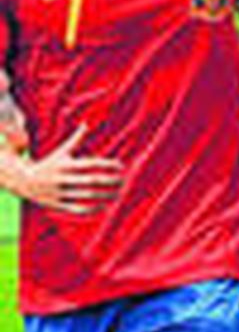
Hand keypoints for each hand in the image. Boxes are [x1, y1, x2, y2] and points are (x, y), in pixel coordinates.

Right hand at [2, 124, 123, 214]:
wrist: (22, 180)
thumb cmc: (48, 163)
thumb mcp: (61, 152)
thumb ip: (76, 139)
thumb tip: (86, 123)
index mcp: (66, 165)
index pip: (91, 164)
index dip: (107, 165)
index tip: (121, 166)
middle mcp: (63, 178)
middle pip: (91, 180)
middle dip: (109, 181)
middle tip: (124, 181)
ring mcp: (59, 192)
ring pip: (86, 195)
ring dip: (104, 195)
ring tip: (118, 194)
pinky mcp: (56, 203)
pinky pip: (76, 207)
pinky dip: (90, 208)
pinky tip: (103, 206)